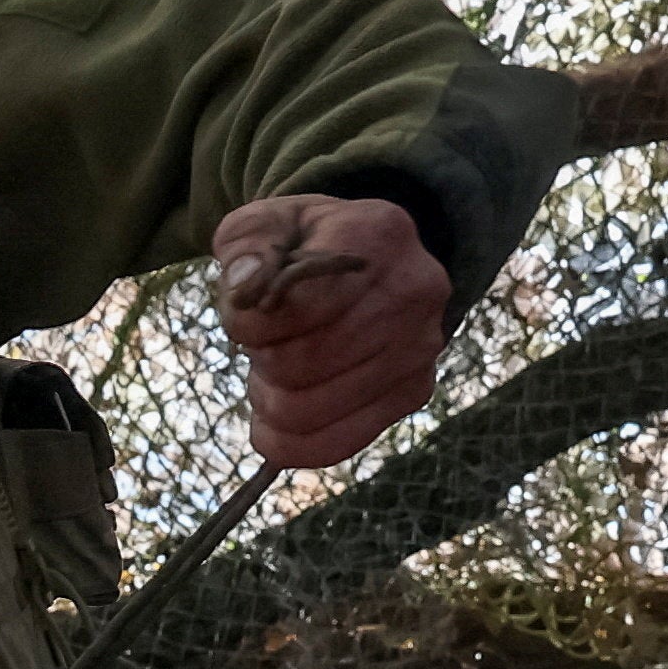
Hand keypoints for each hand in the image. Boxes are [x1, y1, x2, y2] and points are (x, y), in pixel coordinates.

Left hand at [209, 192, 448, 470]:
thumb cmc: (304, 242)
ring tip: (283, 364)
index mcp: (377, 235)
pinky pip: (333, 445)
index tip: (247, 310)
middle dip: (262, 360)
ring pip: (307, 413)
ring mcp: (421, 347)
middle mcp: (414, 291)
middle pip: (298, 366)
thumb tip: (246, 287)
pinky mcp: (414, 392)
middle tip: (267, 341)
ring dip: (272, 398)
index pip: (295, 308)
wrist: (368, 256)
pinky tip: (288, 406)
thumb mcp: (265, 223)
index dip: (249, 323)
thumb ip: (247, 247)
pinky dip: (290, 439)